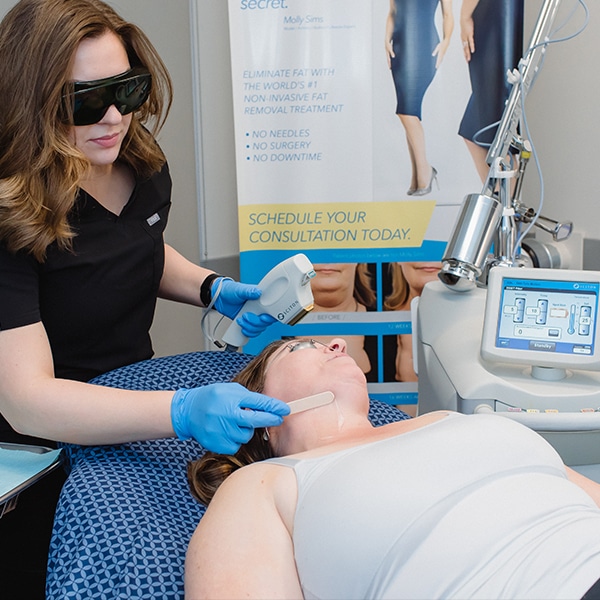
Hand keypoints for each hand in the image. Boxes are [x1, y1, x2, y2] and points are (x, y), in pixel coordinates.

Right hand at [171, 383, 290, 453]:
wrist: (188, 411)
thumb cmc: (212, 398)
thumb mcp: (231, 390)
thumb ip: (248, 399)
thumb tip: (270, 407)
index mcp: (231, 398)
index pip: (258, 403)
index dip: (274, 407)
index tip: (286, 410)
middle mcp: (226, 414)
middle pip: (255, 421)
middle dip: (270, 420)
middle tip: (278, 419)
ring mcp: (220, 430)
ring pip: (246, 435)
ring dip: (246, 430)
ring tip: (235, 422)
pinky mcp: (216, 443)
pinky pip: (235, 446)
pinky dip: (235, 440)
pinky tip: (227, 431)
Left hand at [212, 278, 276, 337]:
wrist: (220, 299)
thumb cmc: (230, 290)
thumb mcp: (240, 289)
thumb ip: (249, 291)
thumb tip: (258, 292)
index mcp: (262, 299)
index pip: (273, 310)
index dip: (270, 317)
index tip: (263, 317)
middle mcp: (260, 308)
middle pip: (266, 322)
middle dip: (256, 322)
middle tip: (246, 316)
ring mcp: (255, 316)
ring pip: (260, 328)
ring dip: (250, 327)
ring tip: (241, 320)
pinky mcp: (249, 322)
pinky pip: (254, 332)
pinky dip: (249, 332)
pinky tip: (242, 328)